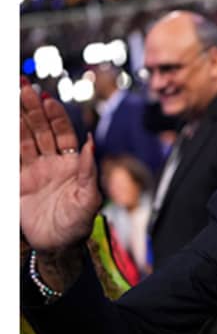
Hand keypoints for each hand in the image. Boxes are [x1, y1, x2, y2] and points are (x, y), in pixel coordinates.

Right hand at [20, 80, 100, 250]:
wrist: (57, 246)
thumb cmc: (78, 223)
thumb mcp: (89, 198)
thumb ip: (89, 170)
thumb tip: (92, 142)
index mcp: (72, 162)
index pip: (62, 132)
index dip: (55, 115)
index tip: (47, 98)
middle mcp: (52, 162)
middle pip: (40, 130)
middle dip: (32, 108)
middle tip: (23, 87)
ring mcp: (34, 171)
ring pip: (24, 139)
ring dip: (18, 120)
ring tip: (11, 97)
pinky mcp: (18, 183)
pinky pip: (11, 159)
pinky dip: (8, 143)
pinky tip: (7, 127)